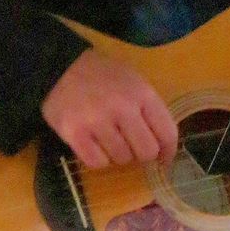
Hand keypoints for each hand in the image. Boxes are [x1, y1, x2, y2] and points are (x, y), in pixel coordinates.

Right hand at [41, 48, 179, 168]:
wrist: (61, 67)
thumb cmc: (103, 76)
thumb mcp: (134, 82)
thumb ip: (149, 110)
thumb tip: (163, 146)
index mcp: (142, 94)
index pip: (167, 133)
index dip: (168, 151)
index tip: (164, 160)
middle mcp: (123, 108)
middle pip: (146, 152)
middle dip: (141, 154)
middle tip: (131, 146)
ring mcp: (98, 122)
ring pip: (122, 159)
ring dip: (118, 155)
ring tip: (109, 139)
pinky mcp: (75, 134)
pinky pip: (97, 163)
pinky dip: (98, 159)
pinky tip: (94, 144)